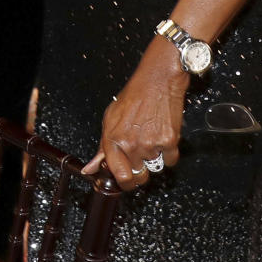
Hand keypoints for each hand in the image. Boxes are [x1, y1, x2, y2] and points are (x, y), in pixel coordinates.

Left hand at [85, 38, 186, 189]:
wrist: (158, 80)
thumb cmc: (134, 96)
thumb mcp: (110, 119)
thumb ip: (102, 148)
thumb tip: (90, 169)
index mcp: (113, 140)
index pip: (119, 176)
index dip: (123, 181)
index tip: (126, 178)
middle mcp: (131, 145)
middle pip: (138, 176)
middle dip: (140, 170)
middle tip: (140, 154)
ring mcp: (151, 145)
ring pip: (154, 167)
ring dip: (154, 158)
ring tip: (150, 136)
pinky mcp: (170, 142)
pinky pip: (171, 160)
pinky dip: (169, 153)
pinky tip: (162, 136)